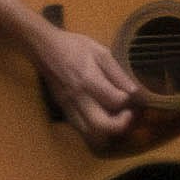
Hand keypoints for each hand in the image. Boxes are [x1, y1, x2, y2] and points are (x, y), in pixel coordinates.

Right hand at [30, 21, 152, 143]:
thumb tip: (135, 92)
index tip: (133, 96)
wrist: (44, 48)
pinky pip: (80, 128)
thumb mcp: (101, 53)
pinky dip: (94, 129)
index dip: (129, 102)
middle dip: (121, 125)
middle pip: (101, 126)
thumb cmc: (75, 47)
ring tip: (117, 118)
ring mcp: (68, 106)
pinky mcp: (63, 109)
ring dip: (107, 131)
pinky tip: (103, 118)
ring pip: (89, 132)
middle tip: (129, 115)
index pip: (115, 101)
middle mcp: (78, 97)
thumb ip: (118, 73)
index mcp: (89, 80)